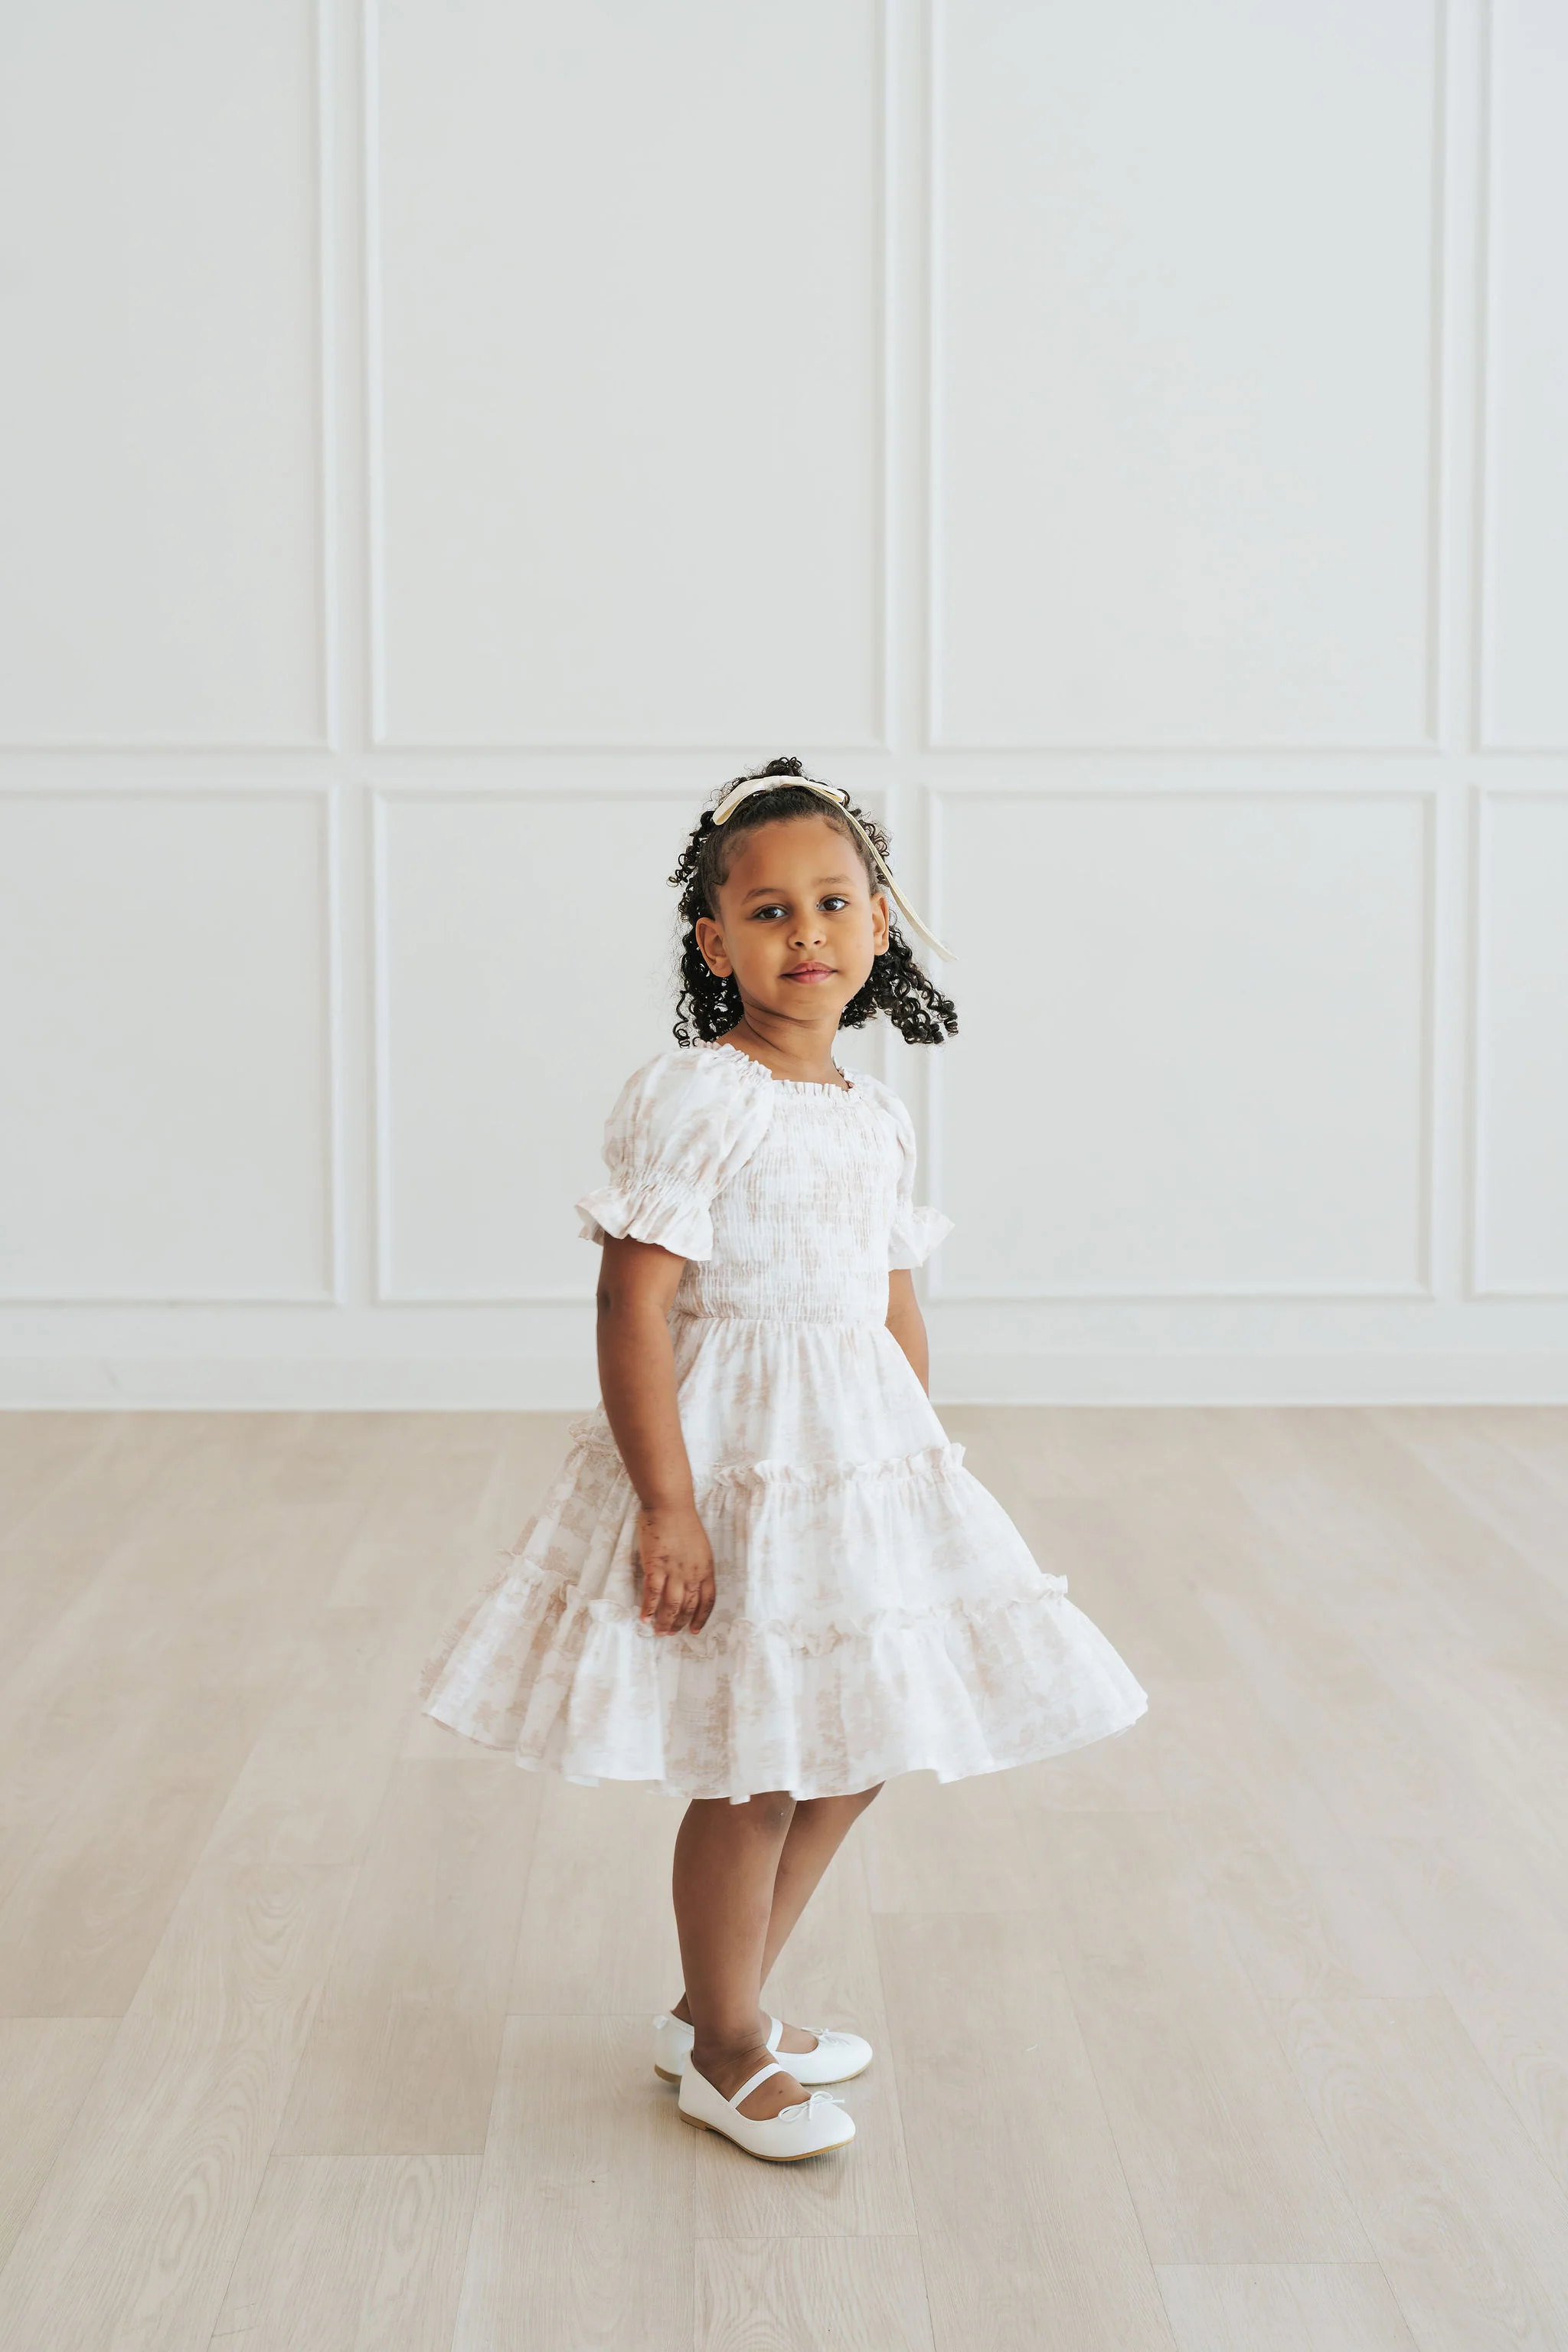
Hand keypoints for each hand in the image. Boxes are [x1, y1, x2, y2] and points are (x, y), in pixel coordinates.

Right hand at [635, 1504, 715, 1634]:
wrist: (670, 1505)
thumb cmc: (684, 1522)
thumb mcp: (700, 1547)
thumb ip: (697, 1566)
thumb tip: (690, 1582)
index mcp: (705, 1569)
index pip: (707, 1602)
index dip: (700, 1618)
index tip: (694, 1630)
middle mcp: (692, 1574)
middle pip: (688, 1607)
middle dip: (679, 1624)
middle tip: (670, 1633)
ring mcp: (674, 1571)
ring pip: (671, 1605)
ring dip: (665, 1621)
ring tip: (658, 1631)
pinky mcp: (655, 1566)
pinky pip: (653, 1594)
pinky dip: (648, 1608)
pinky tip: (644, 1617)